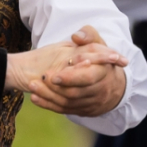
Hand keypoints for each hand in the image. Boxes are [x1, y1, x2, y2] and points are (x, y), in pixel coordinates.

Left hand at [7, 26, 128, 116]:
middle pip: (75, 93)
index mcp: (104, 72)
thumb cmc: (102, 60)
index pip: (87, 78)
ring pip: (67, 103)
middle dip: (55, 88)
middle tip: (38, 79)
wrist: (113, 85)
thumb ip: (88, 35)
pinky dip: (49, 104)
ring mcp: (91, 103)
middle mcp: (100, 91)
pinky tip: (35, 98)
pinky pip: (64, 110)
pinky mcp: (83, 111)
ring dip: (48, 96)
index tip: (54, 76)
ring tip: (32, 86)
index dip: (70, 78)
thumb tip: (76, 36)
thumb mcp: (99, 44)